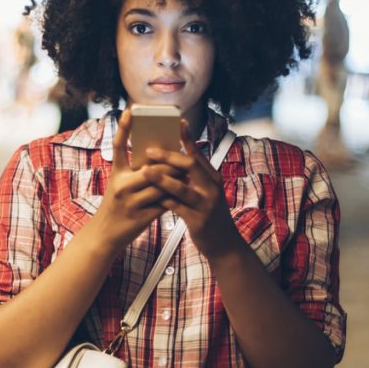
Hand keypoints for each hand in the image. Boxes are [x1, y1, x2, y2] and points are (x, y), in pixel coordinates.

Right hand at [88, 109, 184, 253]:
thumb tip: (158, 158)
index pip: (119, 146)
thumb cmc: (115, 206)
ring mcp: (131, 202)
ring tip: (188, 175)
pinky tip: (183, 194)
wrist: (104, 234)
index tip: (131, 111)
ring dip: (177, 180)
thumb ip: (134, 172)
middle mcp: (121, 186)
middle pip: (152, 167)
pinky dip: (174, 197)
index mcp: (116, 174)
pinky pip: (163, 204)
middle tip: (185, 156)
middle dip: (171, 162)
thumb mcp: (118, 185)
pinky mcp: (141, 217)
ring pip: (161, 185)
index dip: (123, 128)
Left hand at [142, 121, 242, 259]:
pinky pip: (177, 208)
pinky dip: (163, 200)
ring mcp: (206, 205)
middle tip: (150, 150)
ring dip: (162, 178)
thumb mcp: (207, 193)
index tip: (178, 123)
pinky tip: (151, 196)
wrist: (224, 244)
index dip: (188, 138)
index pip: (198, 154)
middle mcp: (211, 188)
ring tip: (144, 171)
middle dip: (169, 156)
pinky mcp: (198, 221)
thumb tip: (174, 161)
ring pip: (182, 188)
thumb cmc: (210, 216)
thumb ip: (194, 178)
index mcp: (213, 178)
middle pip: (190, 166)